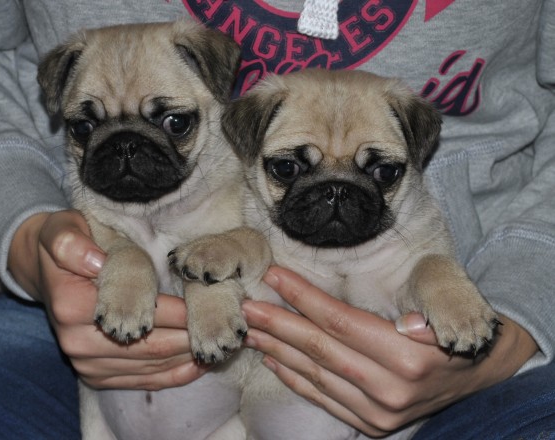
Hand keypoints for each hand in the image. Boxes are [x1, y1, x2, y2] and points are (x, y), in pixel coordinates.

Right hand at [8, 210, 205, 389]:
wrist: (45, 271)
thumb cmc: (65, 242)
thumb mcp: (62, 230)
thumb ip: (71, 242)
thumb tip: (95, 263)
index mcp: (72, 305)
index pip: (144, 312)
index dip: (184, 310)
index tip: (218, 303)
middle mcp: (77, 342)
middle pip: (153, 345)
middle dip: (195, 336)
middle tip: (233, 326)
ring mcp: (86, 364)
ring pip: (153, 366)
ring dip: (190, 355)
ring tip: (224, 341)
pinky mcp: (96, 377)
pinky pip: (144, 381)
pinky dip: (175, 373)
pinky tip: (200, 361)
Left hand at [242, 266, 537, 436]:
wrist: (481, 374)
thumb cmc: (454, 330)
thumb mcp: (446, 309)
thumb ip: (421, 315)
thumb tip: (400, 321)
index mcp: (409, 356)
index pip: (340, 320)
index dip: (303, 297)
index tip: (273, 276)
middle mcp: (392, 389)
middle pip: (321, 349)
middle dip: (279, 325)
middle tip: (248, 308)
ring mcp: (379, 413)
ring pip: (316, 375)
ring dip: (279, 352)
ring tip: (252, 331)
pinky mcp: (372, 426)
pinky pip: (324, 399)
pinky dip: (295, 379)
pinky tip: (273, 361)